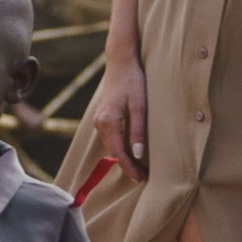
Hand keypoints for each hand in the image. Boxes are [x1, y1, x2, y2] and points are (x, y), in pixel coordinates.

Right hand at [86, 52, 148, 171]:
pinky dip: (120, 148)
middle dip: (127, 166)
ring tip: (139, 168)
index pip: (119, 152)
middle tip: (143, 178)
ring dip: (124, 158)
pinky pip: (110, 138)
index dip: (130, 167)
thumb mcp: (139, 106)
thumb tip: (138, 154)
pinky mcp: (102, 117)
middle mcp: (99, 122)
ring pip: (111, 145)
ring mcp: (99, 120)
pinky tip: (131, 152)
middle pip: (113, 152)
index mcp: (108, 121)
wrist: (120, 62)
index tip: (141, 178)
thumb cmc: (132, 81)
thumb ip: (137, 131)